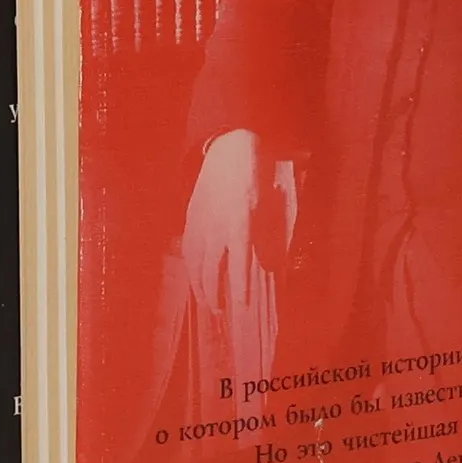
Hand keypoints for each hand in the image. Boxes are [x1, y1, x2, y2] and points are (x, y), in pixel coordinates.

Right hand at [182, 128, 269, 315]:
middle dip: (215, 295)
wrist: (231, 150)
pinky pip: (188, 250)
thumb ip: (270, 237)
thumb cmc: (259, 179)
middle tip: (222, 312)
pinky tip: (196, 280)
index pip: (238, 265)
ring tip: (209, 303)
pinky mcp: (192, 218)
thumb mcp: (273, 207)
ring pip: (195, 264)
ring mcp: (200, 222)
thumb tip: (271, 268)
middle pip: (211, 270)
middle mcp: (217, 226)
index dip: (239, 289)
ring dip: (200, 287)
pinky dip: (192, 269)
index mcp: (240, 224)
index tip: (242, 308)